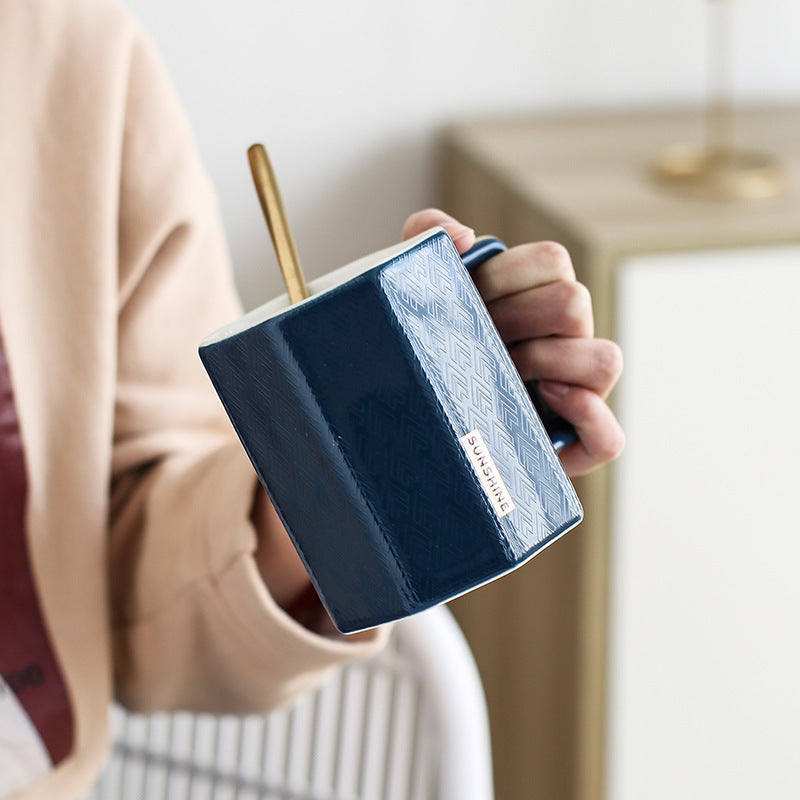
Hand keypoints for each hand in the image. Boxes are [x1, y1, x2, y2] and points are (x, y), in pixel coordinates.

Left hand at [402, 209, 623, 475]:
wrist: (411, 428)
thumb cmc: (423, 352)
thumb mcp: (416, 292)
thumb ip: (428, 235)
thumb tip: (464, 237)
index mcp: (537, 300)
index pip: (551, 261)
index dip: (506, 274)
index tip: (467, 296)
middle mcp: (565, 341)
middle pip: (573, 301)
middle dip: (516, 317)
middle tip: (476, 339)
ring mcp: (576, 393)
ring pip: (604, 360)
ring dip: (546, 360)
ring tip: (502, 374)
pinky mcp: (571, 446)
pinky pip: (609, 439)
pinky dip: (586, 417)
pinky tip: (544, 403)